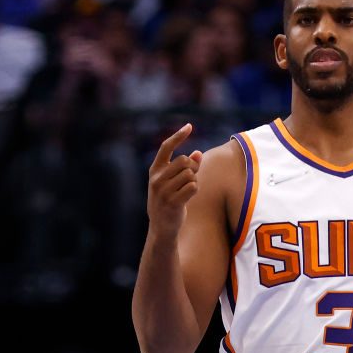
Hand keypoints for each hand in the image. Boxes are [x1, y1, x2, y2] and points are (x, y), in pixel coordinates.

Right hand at [147, 124, 202, 240]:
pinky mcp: (172, 202)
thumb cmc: (170, 200)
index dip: (178, 136)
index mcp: (155, 170)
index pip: (166, 147)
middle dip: (193, 168)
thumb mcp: (174, 182)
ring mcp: (163, 190)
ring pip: (190, 175)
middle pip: (184, 161)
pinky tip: (188, 197)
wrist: (162, 226)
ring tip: (186, 190)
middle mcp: (156, 178)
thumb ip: (186, 167)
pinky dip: (195, 190)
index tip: (189, 126)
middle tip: (191, 178)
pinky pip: (193, 187)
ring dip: (194, 181)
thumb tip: (198, 153)